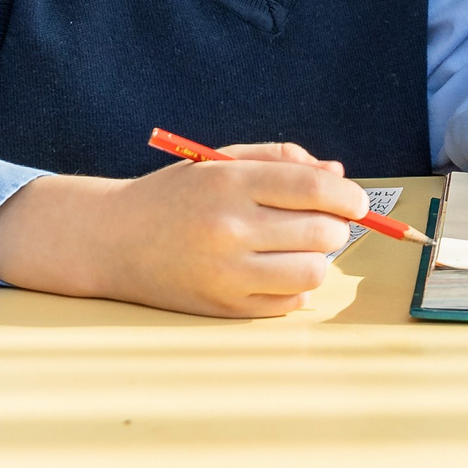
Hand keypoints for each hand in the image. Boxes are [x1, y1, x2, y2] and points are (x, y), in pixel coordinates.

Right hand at [0, 141, 363, 316]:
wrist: (111, 240)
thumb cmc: (175, 195)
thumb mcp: (222, 161)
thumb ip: (283, 161)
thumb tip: (338, 178)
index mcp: (230, 182)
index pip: (314, 189)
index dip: (348, 197)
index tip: (356, 203)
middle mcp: (229, 228)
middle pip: (322, 233)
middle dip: (335, 227)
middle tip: (323, 224)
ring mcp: (225, 272)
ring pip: (312, 273)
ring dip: (318, 260)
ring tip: (300, 249)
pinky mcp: (222, 307)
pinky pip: (286, 304)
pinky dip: (293, 289)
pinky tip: (274, 273)